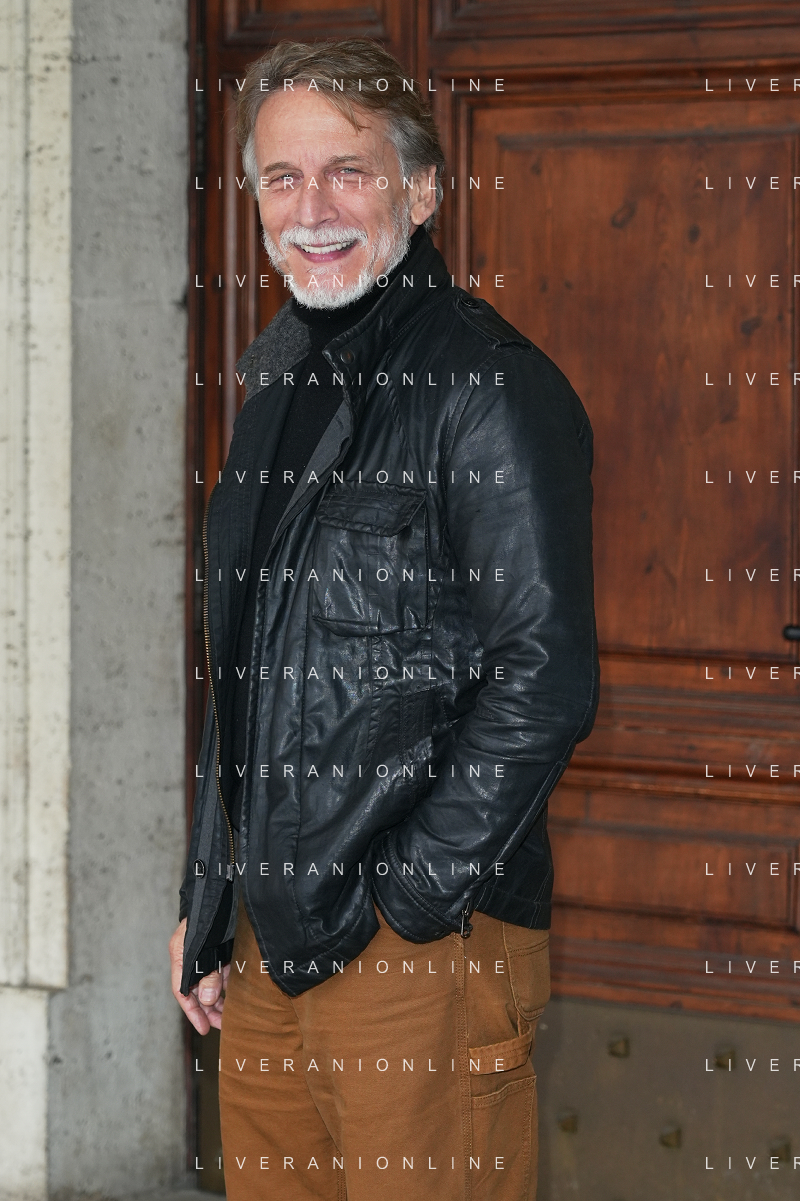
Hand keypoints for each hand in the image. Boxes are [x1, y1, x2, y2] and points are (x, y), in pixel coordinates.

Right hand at [169, 918, 230, 1034]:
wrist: (218, 891)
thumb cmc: (208, 917)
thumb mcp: (206, 949)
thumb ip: (207, 974)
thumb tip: (207, 1000)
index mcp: (180, 955)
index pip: (182, 991)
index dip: (192, 1012)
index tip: (203, 1029)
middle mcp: (190, 957)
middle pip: (196, 990)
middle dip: (208, 1009)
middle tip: (221, 1025)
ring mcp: (205, 953)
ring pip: (210, 982)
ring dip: (218, 999)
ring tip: (229, 1015)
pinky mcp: (218, 948)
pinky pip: (221, 971)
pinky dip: (226, 983)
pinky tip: (234, 995)